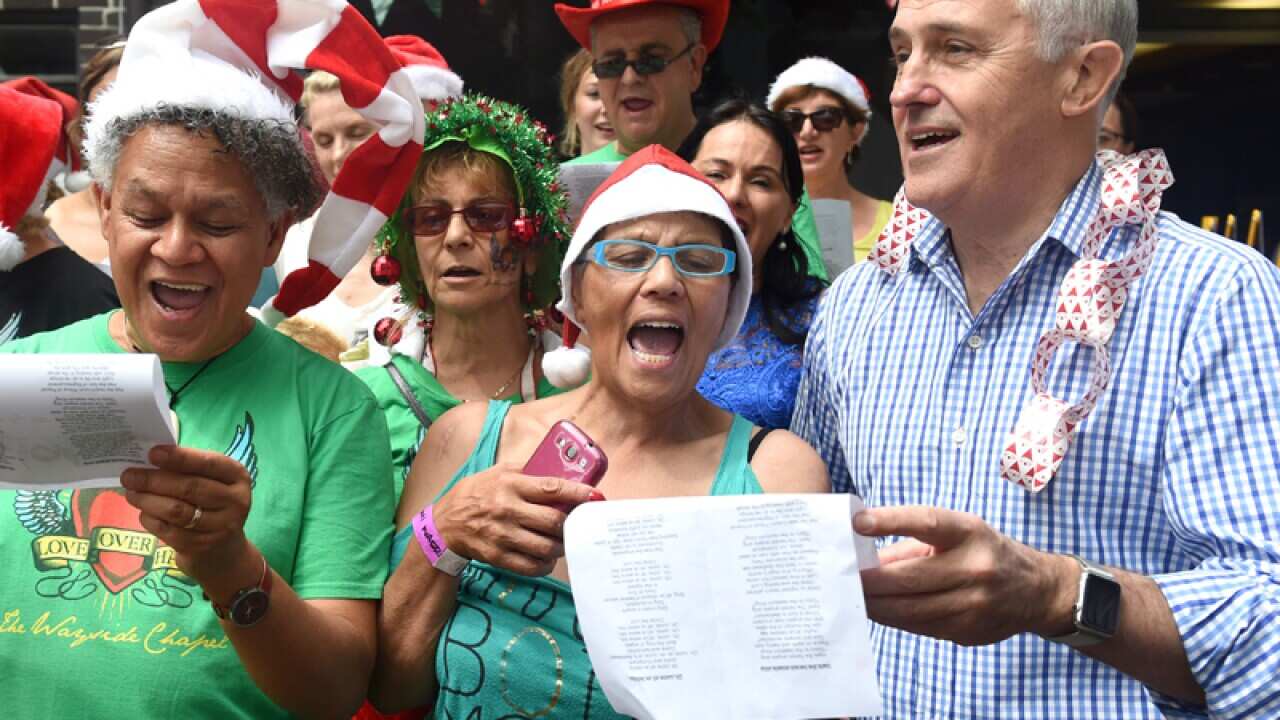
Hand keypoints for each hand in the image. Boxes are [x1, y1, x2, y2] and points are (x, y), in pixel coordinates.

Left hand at [120, 444, 253, 583]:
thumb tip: (150, 458)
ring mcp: (220, 527)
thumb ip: (189, 468)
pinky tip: (143, 512)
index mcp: (237, 477)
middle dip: (154, 480)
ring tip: (131, 493)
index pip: (209, 463)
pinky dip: (150, 520)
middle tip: (129, 476)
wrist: (223, 549)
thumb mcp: (212, 481)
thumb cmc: (211, 503)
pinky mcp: (202, 547)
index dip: (180, 458)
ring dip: (148, 500)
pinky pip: (169, 531)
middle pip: (189, 487)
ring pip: (177, 511)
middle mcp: (235, 501)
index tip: (152, 453)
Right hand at [432, 463, 601, 576]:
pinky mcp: (498, 556)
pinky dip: (545, 564)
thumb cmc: (477, 493)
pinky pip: (531, 566)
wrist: (445, 524)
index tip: (595, 496)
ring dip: (561, 545)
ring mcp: (502, 536)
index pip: (552, 489)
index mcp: (510, 485)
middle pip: (554, 522)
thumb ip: (528, 472)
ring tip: (562, 540)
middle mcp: (508, 510)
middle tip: (579, 523)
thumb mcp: (499, 472)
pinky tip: (547, 557)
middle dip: (572, 524)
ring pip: (546, 547)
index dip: (578, 493)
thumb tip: (562, 473)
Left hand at [855, 506, 1075, 645]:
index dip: (890, 521)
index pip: (925, 522)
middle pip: (908, 578)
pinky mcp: (968, 631)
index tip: (858, 522)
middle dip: (869, 581)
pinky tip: (877, 612)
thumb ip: (909, 544)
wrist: (1036, 590)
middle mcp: (974, 567)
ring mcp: (973, 604)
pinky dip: (894, 619)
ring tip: (852, 598)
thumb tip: (861, 557)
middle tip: (840, 577)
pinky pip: (919, 627)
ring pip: (909, 610)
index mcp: (968, 533)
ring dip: (875, 605)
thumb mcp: (956, 533)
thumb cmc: (983, 552)